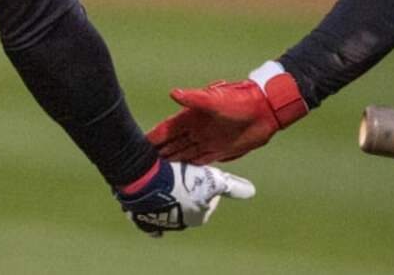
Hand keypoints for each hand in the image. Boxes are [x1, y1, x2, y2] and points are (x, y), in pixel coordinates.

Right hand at [114, 159, 255, 236]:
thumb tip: (252, 191)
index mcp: (198, 217)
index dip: (207, 183)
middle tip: (184, 173)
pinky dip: (150, 209)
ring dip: (169, 196)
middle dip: (188, 190)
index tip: (202, 172)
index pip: (209, 199)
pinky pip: (147, 214)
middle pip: (188, 203)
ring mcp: (160, 220)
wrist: (149, 182)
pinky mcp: (142, 216)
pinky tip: (150, 203)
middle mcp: (180, 222)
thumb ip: (232, 186)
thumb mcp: (213, 180)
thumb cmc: (183, 180)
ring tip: (167, 177)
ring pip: (168, 207)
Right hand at [146, 61, 308, 164]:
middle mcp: (195, 130)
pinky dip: (187, 167)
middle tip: (139, 166)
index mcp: (191, 117)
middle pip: (171, 144)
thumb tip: (174, 93)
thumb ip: (194, 99)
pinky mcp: (217, 151)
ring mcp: (206, 140)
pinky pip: (198, 161)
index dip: (153, 137)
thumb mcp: (215, 100)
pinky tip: (178, 175)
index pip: (166, 129)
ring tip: (154, 174)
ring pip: (182, 154)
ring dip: (170, 162)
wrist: (264, 111)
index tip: (136, 144)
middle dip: (156, 153)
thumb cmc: (239, 101)